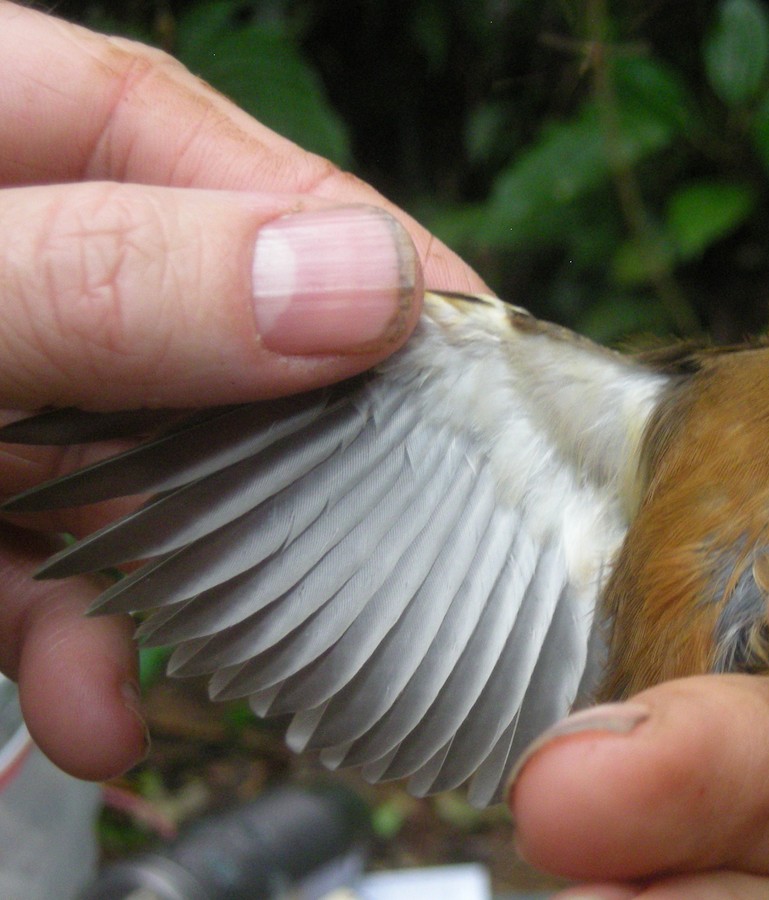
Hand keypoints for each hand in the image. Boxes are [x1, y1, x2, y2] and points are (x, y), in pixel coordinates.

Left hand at [0, 2, 482, 779]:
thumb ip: (107, 277)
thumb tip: (357, 285)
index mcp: (11, 122)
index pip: (235, 168)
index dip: (368, 261)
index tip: (477, 364)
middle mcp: (15, 245)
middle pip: (210, 338)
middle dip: (288, 460)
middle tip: (391, 539)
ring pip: (128, 469)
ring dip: (169, 589)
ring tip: (210, 675)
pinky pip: (30, 554)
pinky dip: (64, 640)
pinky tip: (89, 710)